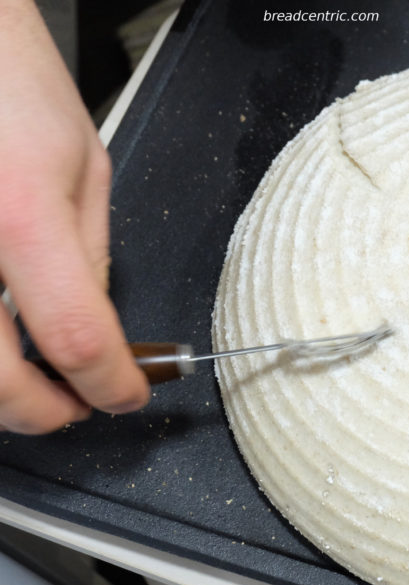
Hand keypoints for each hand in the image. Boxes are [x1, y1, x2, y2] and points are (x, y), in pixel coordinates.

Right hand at [0, 0, 148, 432]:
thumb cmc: (8, 80)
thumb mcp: (81, 165)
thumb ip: (90, 256)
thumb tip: (99, 331)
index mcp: (20, 214)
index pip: (76, 337)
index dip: (111, 384)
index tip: (128, 393)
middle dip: (44, 411)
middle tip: (75, 402)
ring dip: (0, 391)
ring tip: (34, 374)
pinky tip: (0, 336)